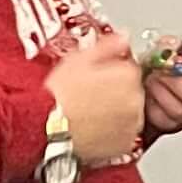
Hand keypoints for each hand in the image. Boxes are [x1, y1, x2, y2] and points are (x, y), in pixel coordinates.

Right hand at [48, 31, 146, 170]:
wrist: (45, 128)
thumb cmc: (58, 95)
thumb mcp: (78, 59)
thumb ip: (107, 46)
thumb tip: (123, 37)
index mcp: (128, 74)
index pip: (129, 67)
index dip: (110, 72)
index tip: (95, 78)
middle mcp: (136, 99)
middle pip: (132, 90)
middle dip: (115, 92)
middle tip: (89, 96)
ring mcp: (132, 124)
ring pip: (129, 113)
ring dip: (116, 112)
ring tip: (89, 114)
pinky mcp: (125, 145)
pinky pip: (124, 135)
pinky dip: (113, 132)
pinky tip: (93, 128)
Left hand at [139, 40, 181, 141]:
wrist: (137, 86)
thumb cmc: (154, 67)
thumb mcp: (160, 50)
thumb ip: (167, 46)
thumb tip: (169, 43)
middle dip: (177, 83)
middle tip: (161, 71)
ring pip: (181, 111)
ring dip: (161, 94)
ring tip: (149, 80)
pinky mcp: (172, 124)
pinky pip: (164, 121)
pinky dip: (152, 106)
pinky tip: (146, 95)